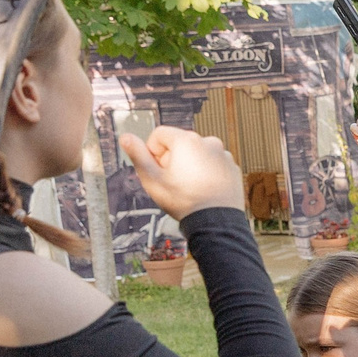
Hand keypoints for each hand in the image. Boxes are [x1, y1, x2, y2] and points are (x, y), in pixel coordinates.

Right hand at [121, 125, 243, 219]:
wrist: (216, 222)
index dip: (153, 152)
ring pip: (197, 153)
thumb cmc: (183, 201)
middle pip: (179, 143)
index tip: (158, 170)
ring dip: (190, 165)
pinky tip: (203, 189)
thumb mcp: (153, 179)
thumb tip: (126, 138)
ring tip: (190, 187)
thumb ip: (138, 156)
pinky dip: (206, 172)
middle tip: (173, 181)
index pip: (159, 134)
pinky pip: (213, 163)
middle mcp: (208, 141)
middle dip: (171, 158)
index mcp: (186, 140)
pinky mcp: (232, 167)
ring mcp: (223, 154)